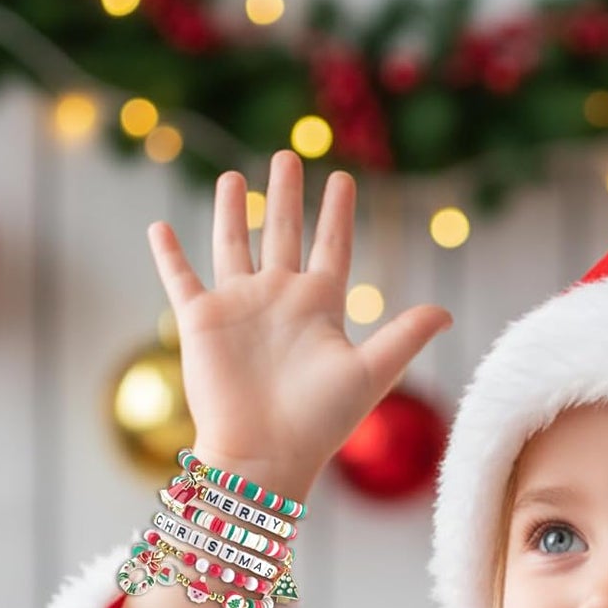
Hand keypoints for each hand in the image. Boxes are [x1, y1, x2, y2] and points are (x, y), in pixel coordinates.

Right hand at [146, 149, 452, 499]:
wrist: (266, 453)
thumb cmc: (321, 422)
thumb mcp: (371, 373)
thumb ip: (405, 337)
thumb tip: (447, 311)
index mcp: (321, 306)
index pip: (333, 247)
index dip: (338, 215)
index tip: (343, 179)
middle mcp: (280, 300)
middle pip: (285, 233)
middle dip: (288, 195)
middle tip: (289, 154)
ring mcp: (239, 306)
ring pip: (234, 244)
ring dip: (235, 211)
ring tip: (236, 176)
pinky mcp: (201, 320)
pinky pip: (180, 277)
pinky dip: (169, 253)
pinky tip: (160, 226)